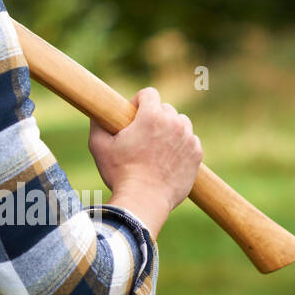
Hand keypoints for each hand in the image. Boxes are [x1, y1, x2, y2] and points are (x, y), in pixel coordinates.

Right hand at [88, 87, 203, 218]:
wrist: (144, 201)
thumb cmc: (120, 173)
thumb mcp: (98, 145)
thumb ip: (97, 123)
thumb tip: (98, 112)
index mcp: (151, 116)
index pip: (149, 93)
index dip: (138, 102)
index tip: (132, 116)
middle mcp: (174, 123)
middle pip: (165, 109)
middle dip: (154, 117)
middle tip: (142, 136)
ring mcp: (188, 139)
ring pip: (180, 123)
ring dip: (170, 129)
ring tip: (156, 146)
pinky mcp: (196, 155)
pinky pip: (190, 141)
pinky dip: (181, 145)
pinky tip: (167, 158)